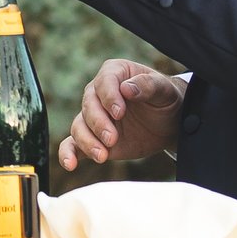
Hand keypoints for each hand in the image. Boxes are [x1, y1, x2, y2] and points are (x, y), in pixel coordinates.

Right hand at [61, 57, 187, 171]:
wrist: (168, 124)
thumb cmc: (166, 100)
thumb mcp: (164, 90)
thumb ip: (148, 86)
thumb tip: (126, 88)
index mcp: (115, 73)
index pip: (105, 81)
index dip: (109, 97)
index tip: (119, 113)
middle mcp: (99, 93)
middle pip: (89, 106)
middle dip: (98, 124)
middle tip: (112, 139)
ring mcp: (94, 117)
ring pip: (79, 126)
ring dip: (87, 141)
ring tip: (102, 156)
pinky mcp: (93, 138)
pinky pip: (73, 144)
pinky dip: (68, 153)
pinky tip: (70, 164)